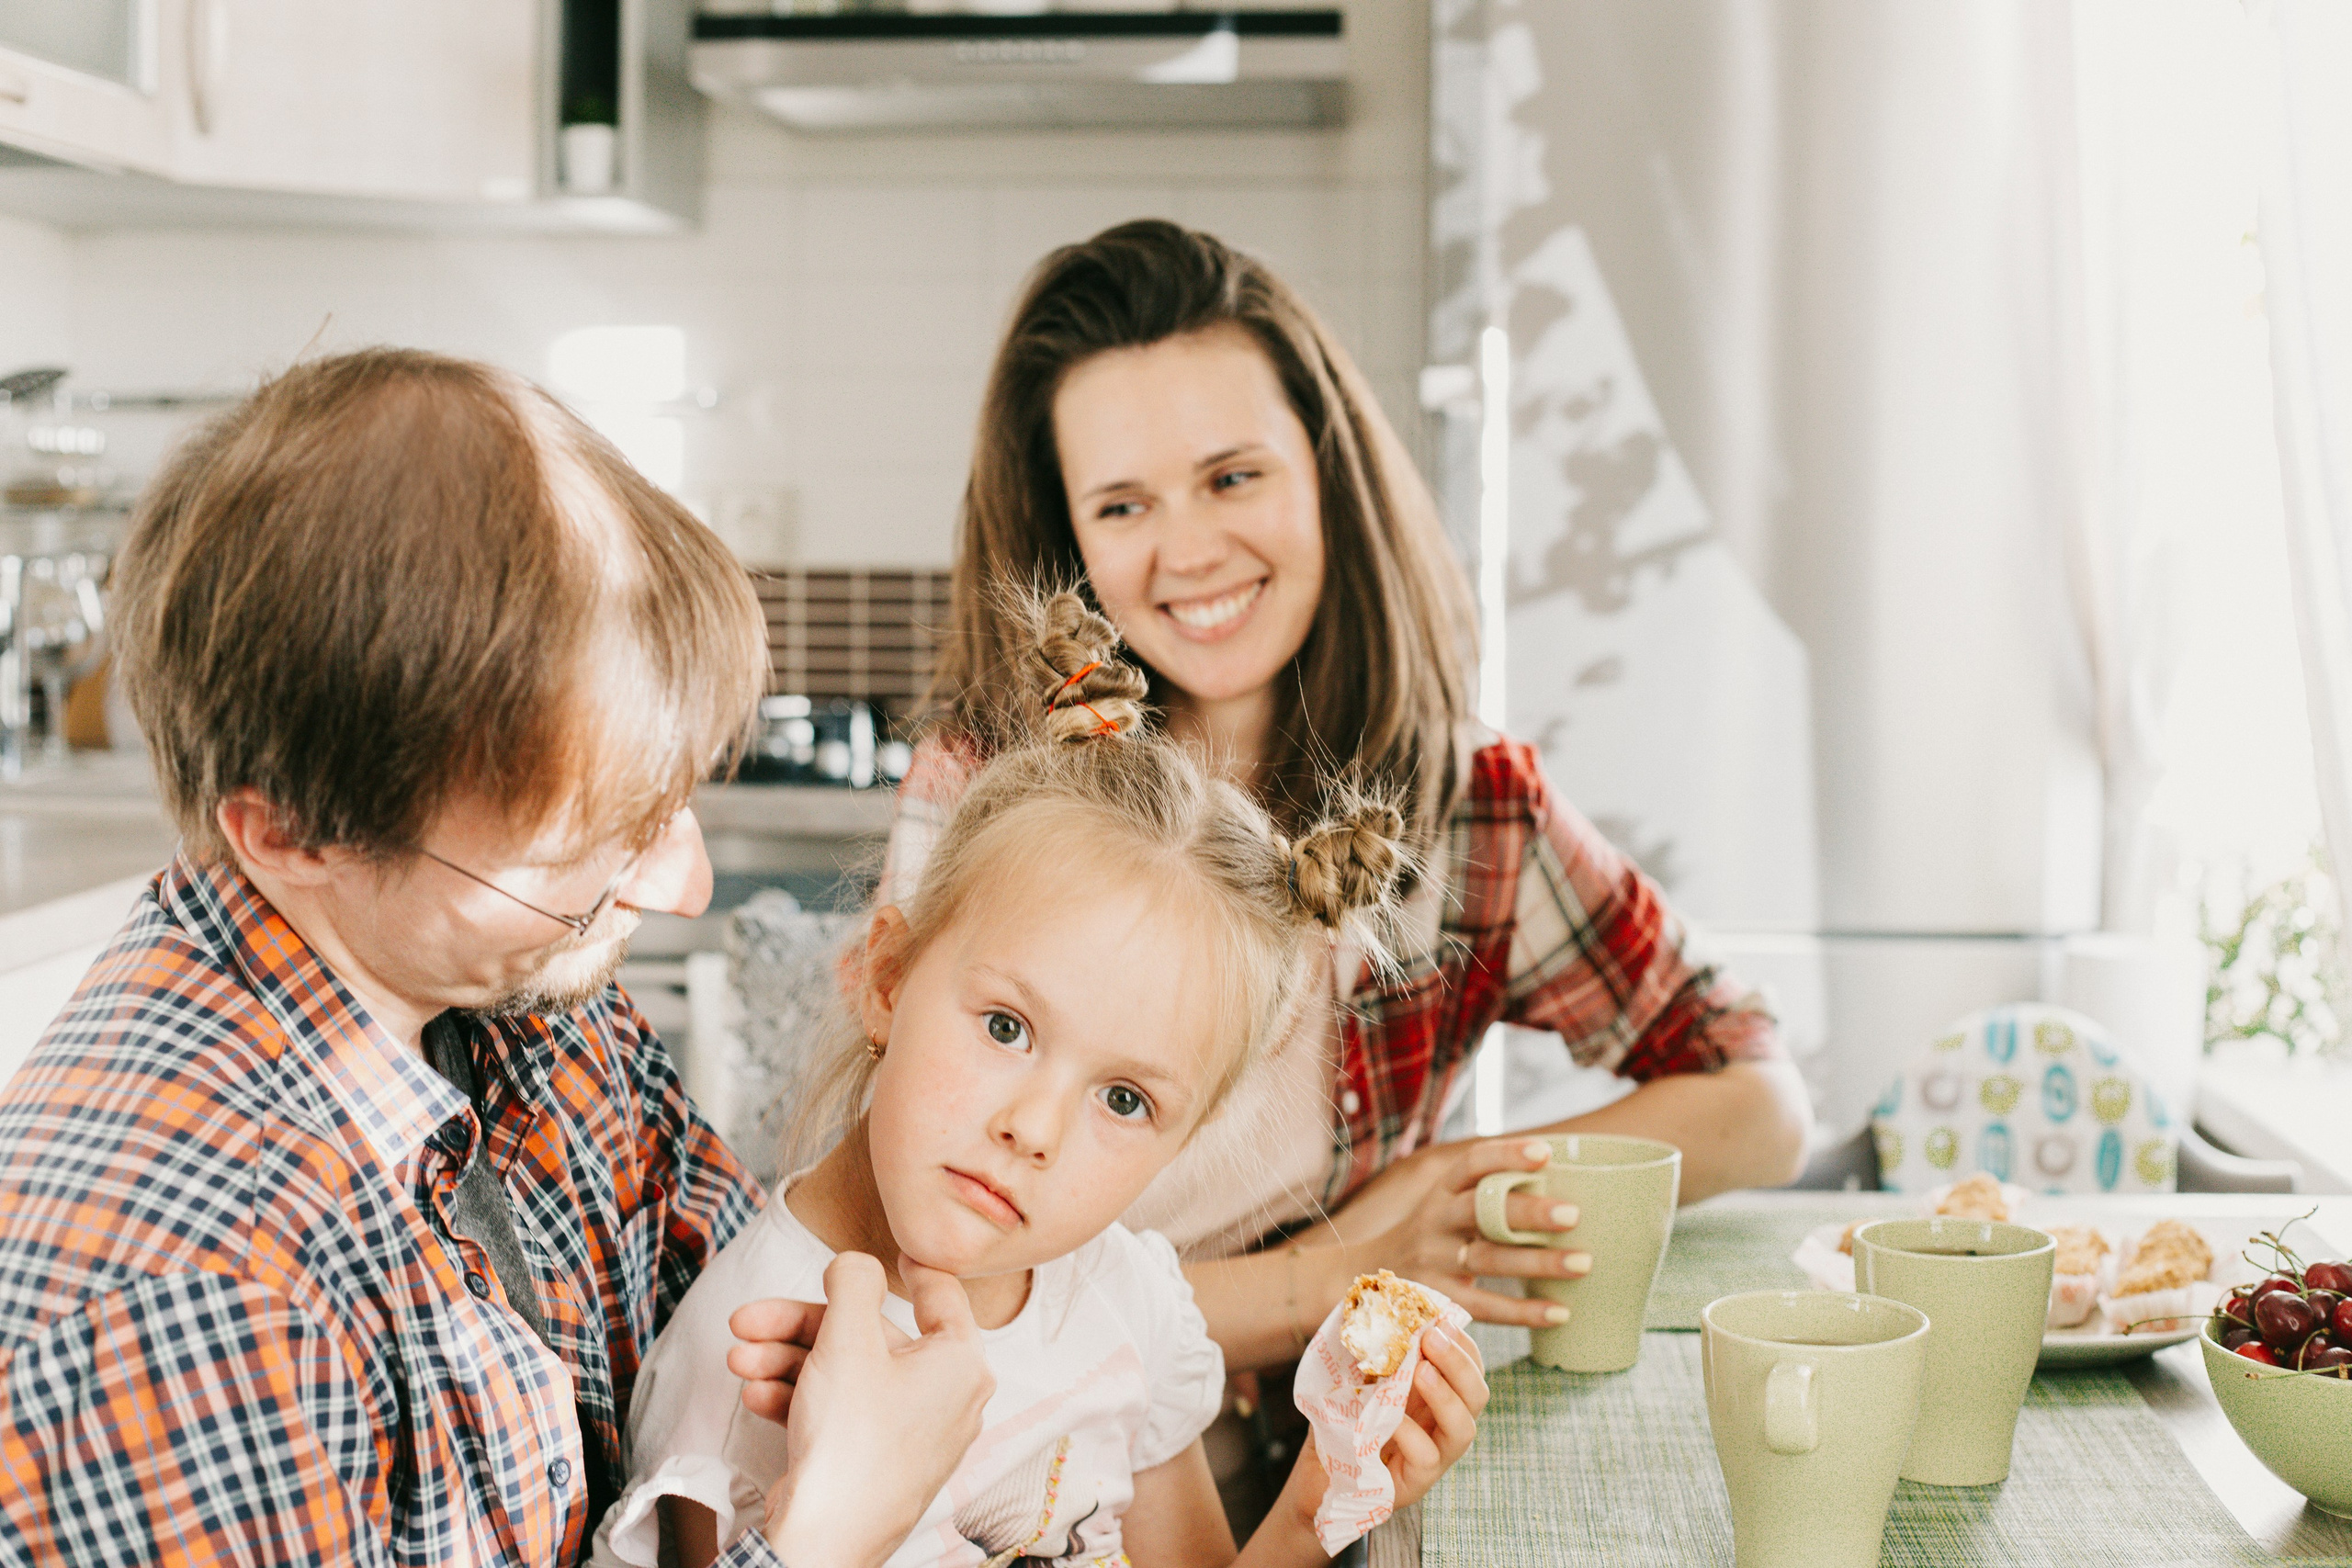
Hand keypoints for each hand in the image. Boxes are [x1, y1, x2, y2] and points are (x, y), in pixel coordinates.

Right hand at [728, 1253, 993, 1567]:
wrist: (823, 1539)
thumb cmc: (851, 1441)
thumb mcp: (847, 1339)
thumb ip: (853, 1284)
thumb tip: (858, 1263)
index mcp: (960, 1364)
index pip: (940, 1296)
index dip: (912, 1267)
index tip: (896, 1252)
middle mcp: (944, 1400)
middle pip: (870, 1338)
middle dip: (802, 1326)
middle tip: (749, 1319)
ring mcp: (909, 1436)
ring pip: (847, 1375)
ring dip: (787, 1360)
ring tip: (738, 1358)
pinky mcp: (876, 1463)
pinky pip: (842, 1412)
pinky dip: (799, 1398)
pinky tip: (755, 1394)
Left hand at [1252, 1325, 1487, 1567]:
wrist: (1317, 1472)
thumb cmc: (1342, 1421)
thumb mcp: (1358, 1378)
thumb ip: (1373, 1350)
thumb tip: (1374, 1304)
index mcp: (1437, 1398)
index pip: (1469, 1368)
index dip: (1461, 1344)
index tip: (1440, 1319)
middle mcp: (1443, 1426)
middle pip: (1477, 1395)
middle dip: (1459, 1362)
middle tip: (1432, 1337)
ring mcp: (1434, 1457)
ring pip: (1463, 1429)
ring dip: (1445, 1395)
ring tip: (1422, 1370)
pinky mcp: (1415, 1484)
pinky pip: (1426, 1458)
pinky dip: (1410, 1433)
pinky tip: (1391, 1418)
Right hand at [1333, 1136, 1590, 1328]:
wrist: (1367, 1279)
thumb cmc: (1433, 1237)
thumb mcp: (1448, 1206)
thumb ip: (1489, 1196)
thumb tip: (1561, 1179)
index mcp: (1442, 1192)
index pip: (1472, 1165)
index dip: (1506, 1155)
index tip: (1545, 1152)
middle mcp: (1436, 1221)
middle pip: (1482, 1211)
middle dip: (1529, 1211)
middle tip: (1574, 1214)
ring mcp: (1434, 1261)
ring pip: (1489, 1260)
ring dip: (1538, 1262)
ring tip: (1583, 1263)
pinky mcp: (1437, 1300)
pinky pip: (1483, 1307)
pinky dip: (1523, 1311)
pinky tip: (1559, 1312)